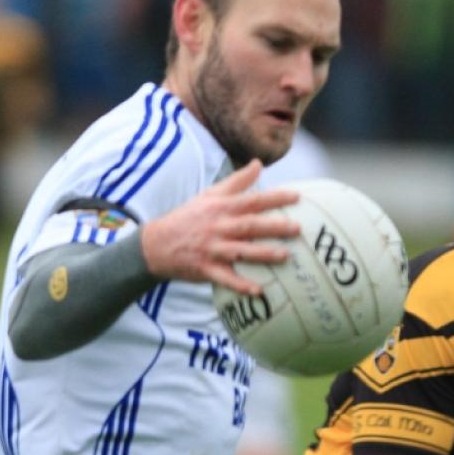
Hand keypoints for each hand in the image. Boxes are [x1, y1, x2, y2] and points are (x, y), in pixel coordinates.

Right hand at [140, 159, 300, 294]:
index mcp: (221, 208)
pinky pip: (226, 279)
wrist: (156, 244)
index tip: (297, 196)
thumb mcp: (210, 195)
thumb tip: (259, 164)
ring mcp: (212, 249)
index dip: (275, 197)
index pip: (252, 200)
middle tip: (297, 228)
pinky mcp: (206, 269)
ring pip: (241, 252)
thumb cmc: (189, 217)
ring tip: (285, 256)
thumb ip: (237, 181)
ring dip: (263, 254)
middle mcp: (218, 228)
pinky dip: (241, 285)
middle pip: (250, 226)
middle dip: (274, 227)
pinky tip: (259, 290)